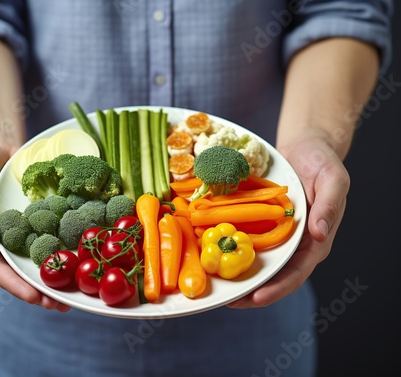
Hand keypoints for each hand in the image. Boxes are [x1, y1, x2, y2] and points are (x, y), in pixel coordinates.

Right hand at [0, 141, 70, 311]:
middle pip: (19, 271)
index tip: (34, 296)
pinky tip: (80, 258)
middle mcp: (1, 240)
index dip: (14, 283)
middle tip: (61, 303)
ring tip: (75, 291)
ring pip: (37, 259)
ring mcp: (21, 232)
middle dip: (40, 289)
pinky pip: (50, 236)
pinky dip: (63, 248)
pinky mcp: (38, 220)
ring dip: (55, 275)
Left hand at [228, 135, 349, 308]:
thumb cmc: (322, 162)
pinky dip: (231, 248)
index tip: (257, 297)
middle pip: (274, 275)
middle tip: (229, 301)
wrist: (305, 146)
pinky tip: (212, 253)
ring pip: (257, 261)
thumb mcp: (333, 179)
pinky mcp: (261, 222)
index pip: (297, 271)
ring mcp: (275, 233)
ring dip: (238, 275)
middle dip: (252, 291)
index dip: (278, 287)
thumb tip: (321, 235)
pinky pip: (245, 238)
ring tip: (216, 287)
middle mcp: (293, 242)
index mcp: (314, 240)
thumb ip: (330, 206)